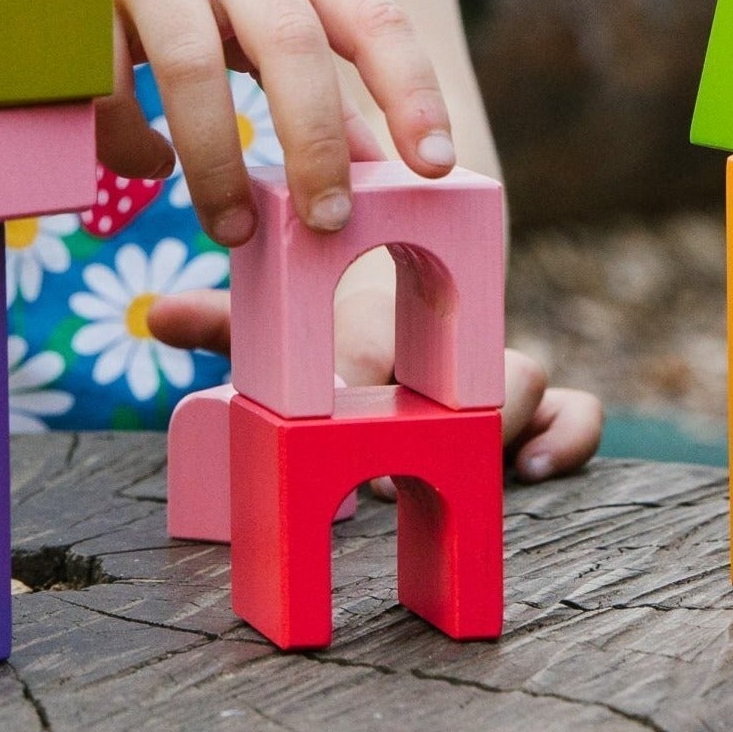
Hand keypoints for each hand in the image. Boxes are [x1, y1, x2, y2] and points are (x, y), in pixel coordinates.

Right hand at [2, 0, 454, 244]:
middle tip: (329, 223)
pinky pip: (105, 81)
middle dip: (314, 140)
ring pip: (192, 67)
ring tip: (234, 229)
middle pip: (289, 41)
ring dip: (217, 161)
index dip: (411, 89)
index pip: (373, 14)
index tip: (436, 164)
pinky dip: (129, 140)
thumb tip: (380, 164)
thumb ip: (320, 67)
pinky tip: (149, 165)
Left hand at [147, 282, 605, 482]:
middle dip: (455, 418)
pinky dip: (568, 437)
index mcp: (380, 322)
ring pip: (530, 378)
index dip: (367, 379)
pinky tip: (534, 469)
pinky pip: (578, 413)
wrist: (420, 261)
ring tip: (498, 463)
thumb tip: (154, 314)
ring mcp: (499, 371)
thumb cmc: (336, 315)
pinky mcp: (540, 405)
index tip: (353, 409)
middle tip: (415, 469)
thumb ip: (226, 323)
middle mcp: (447, 342)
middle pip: (469, 362)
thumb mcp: (279, 323)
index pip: (377, 346)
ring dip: (513, 420)